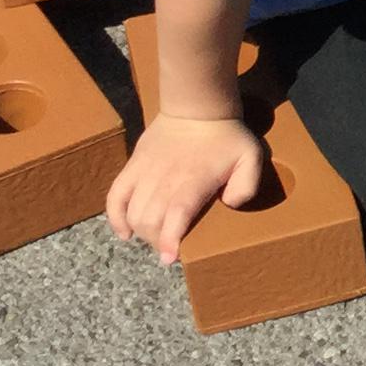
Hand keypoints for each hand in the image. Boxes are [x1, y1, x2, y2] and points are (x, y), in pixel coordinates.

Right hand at [107, 112, 266, 262]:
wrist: (197, 107)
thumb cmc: (227, 137)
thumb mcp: (251, 157)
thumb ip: (247, 185)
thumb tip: (229, 205)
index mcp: (193, 180)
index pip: (175, 214)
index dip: (169, 239)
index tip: (169, 258)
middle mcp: (165, 179)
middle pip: (150, 219)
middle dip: (158, 241)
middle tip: (170, 247)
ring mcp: (145, 172)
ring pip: (133, 211)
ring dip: (141, 232)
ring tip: (154, 238)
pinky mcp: (133, 165)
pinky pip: (115, 195)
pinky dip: (115, 217)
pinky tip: (124, 233)